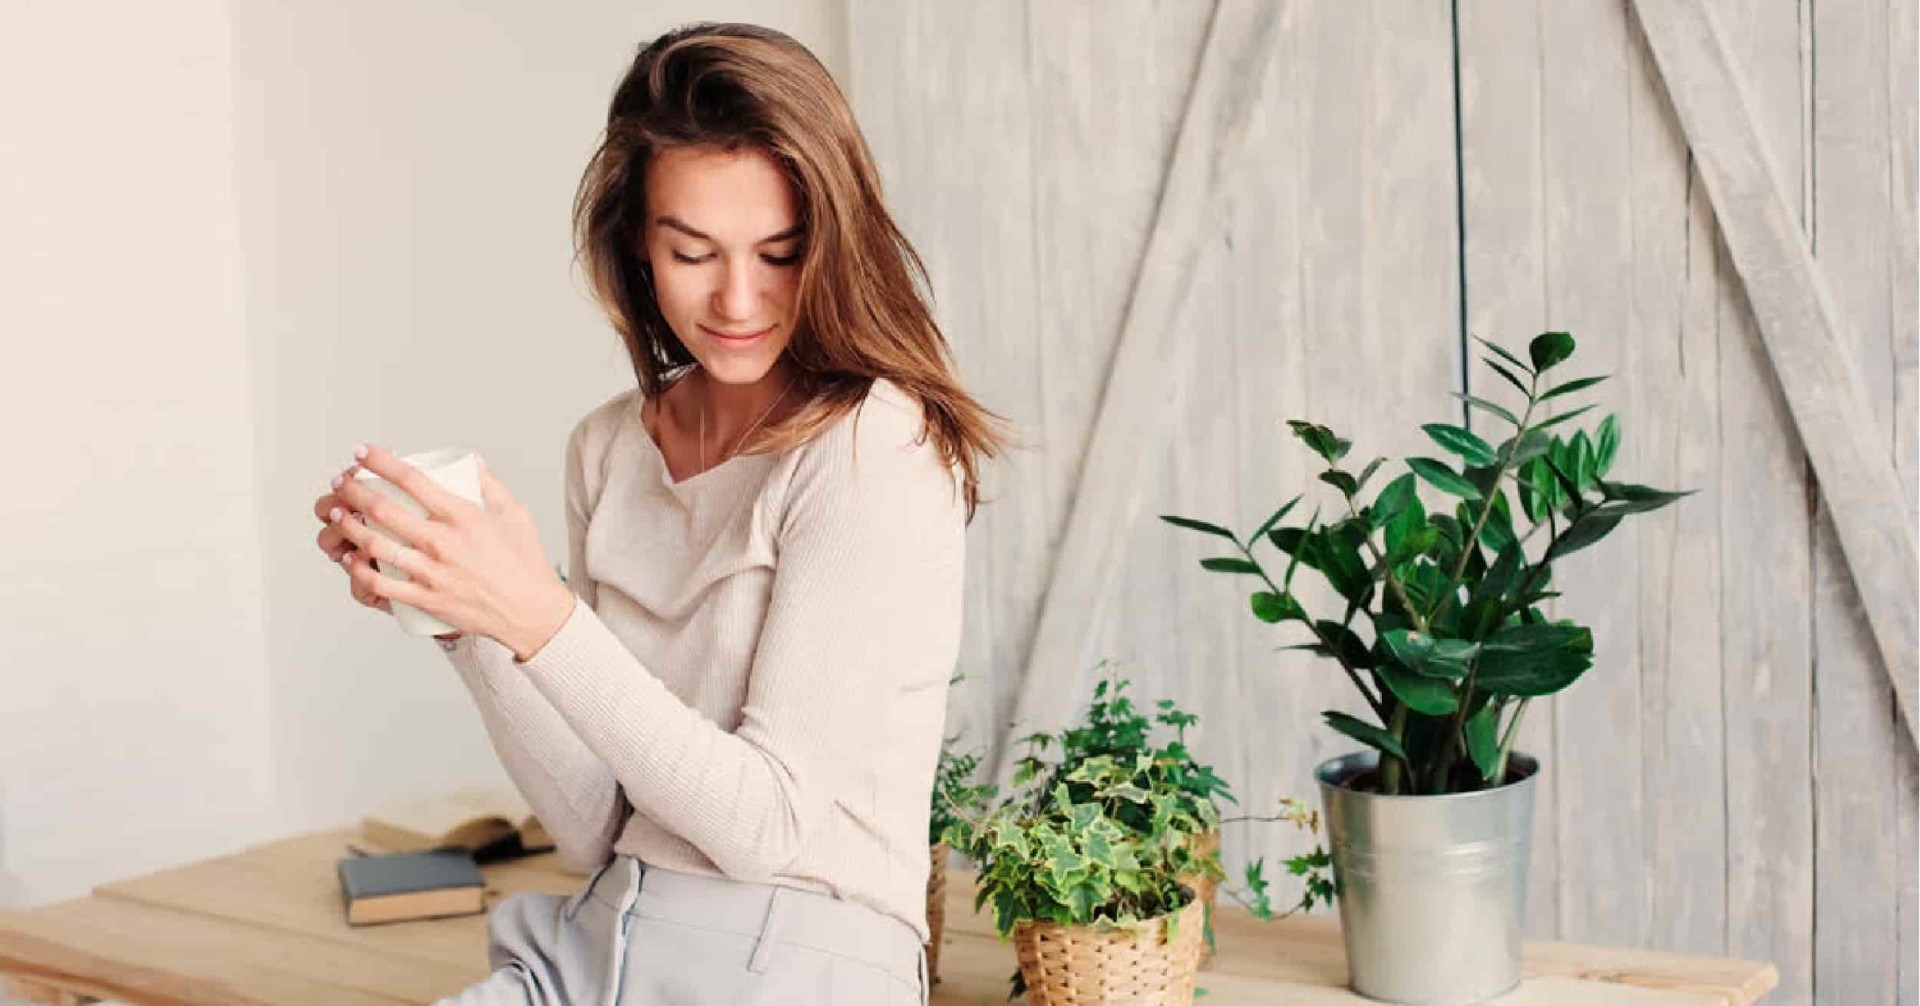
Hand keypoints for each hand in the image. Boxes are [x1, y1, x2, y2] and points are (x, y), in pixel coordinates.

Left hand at [321, 443, 575, 658]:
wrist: (530, 611)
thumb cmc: (525, 562)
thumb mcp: (515, 513)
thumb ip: (490, 484)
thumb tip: (470, 461)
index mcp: (463, 516)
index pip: (411, 479)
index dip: (380, 461)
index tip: (362, 452)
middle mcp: (443, 542)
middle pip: (382, 508)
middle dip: (352, 490)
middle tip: (340, 482)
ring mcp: (431, 572)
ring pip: (374, 545)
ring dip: (348, 526)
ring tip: (336, 513)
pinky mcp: (426, 598)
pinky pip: (381, 584)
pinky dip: (359, 569)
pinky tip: (349, 558)